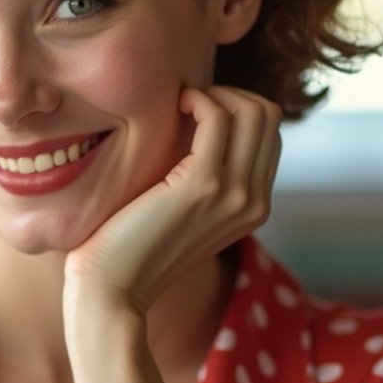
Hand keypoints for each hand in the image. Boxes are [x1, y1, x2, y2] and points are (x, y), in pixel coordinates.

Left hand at [63, 85, 280, 314]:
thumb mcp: (183, 211)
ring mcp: (235, 194)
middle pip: (269, 117)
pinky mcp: (204, 184)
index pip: (269, 135)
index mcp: (254, 209)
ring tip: (183, 103)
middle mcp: (254, 202)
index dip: (238, 110)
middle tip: (191, 102)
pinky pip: (218, 117)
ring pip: (253, 111)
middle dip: (231, 94)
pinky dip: (198, 99)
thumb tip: (201, 125)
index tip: (199, 111)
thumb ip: (203, 178)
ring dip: (216, 93)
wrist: (112, 289)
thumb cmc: (133, 247)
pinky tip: (175, 107)